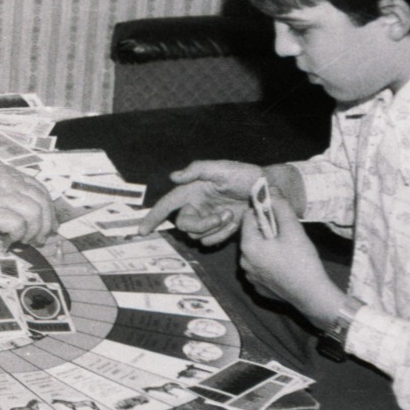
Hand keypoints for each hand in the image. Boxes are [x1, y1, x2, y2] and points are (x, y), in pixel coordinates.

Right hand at [0, 155, 55, 244]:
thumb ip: (0, 186)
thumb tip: (9, 207)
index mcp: (8, 173)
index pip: (40, 189)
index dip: (48, 209)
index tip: (47, 223)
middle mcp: (9, 182)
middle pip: (43, 203)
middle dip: (46, 224)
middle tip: (40, 238)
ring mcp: (1, 195)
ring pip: (35, 215)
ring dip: (33, 232)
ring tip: (23, 241)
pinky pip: (17, 225)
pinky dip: (16, 236)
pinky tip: (7, 240)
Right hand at [137, 160, 262, 242]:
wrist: (268, 191)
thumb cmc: (246, 175)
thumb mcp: (222, 168)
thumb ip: (196, 170)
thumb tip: (173, 177)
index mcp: (192, 191)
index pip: (167, 205)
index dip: (153, 217)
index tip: (142, 230)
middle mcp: (197, 206)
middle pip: (184, 225)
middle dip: (201, 225)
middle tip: (221, 217)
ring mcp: (209, 219)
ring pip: (198, 236)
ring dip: (215, 229)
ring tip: (232, 215)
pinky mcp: (221, 229)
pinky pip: (212, 241)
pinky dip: (223, 235)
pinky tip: (236, 223)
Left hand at [238, 191, 344, 320]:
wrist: (312, 296)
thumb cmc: (302, 262)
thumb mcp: (293, 230)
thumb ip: (281, 208)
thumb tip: (272, 190)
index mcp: (248, 246)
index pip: (248, 217)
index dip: (263, 211)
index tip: (278, 212)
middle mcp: (243, 261)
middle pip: (251, 235)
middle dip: (266, 229)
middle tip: (286, 231)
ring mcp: (250, 276)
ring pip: (256, 251)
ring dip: (268, 246)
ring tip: (288, 248)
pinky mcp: (258, 286)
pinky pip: (260, 267)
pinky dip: (269, 262)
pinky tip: (285, 264)